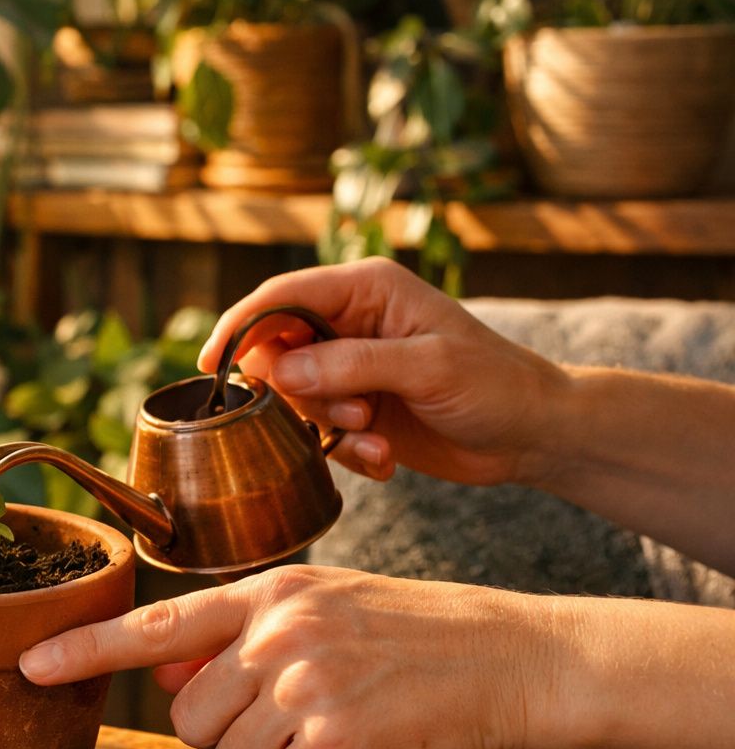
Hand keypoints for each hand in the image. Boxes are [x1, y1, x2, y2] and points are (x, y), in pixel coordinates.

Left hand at [19, 566, 550, 748]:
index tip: (29, 666)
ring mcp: (306, 685)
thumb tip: (164, 670)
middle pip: (191, 719)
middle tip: (299, 719)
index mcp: (271, 592)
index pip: (157, 623)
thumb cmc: (419, 635)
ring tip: (337, 733)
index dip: (85, 650)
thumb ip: (242, 635)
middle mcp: (278, 632)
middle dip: (234, 736)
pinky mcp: (336, 742)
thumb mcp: (326, 607)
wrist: (516, 657)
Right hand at [197, 258, 568, 486]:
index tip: (212, 363)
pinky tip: (385, 458)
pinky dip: (344, 450)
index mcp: (365, 290)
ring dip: (327, 426)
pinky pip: (319, 431)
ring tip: (375, 436)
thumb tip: (278, 369)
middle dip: (299, 392)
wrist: (535, 434)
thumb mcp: (426, 368)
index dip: (239, 326)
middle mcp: (351, 323)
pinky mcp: (358, 410)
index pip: (280, 297)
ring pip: (295, 397)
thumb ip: (351, 364)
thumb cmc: (495, 385)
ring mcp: (352, 369)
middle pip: (277, 351)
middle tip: (348, 414)